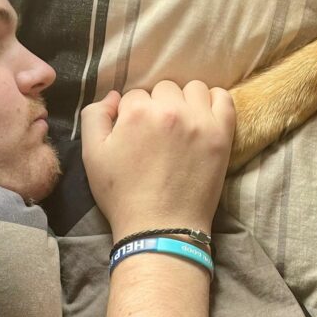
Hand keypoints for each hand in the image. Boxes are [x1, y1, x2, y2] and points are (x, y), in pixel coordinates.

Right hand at [81, 80, 234, 239]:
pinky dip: (214, 101)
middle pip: (164, 89)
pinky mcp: (222, 135)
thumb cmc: (122, 195)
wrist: (160, 227)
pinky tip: (204, 117)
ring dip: (185, 101)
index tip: (136, 136)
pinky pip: (224, 99)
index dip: (132, 114)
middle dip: (158, 106)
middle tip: (158, 133)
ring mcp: (200, 121)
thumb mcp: (92, 155)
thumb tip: (115, 96)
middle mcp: (171, 110)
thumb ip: (95, 116)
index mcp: (137, 112)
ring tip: (181, 124)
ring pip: (193, 89)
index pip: (134, 95)